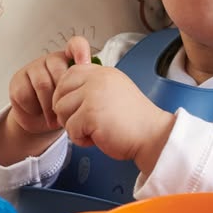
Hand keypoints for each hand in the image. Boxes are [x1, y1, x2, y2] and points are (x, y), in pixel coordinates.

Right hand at [7, 35, 92, 136]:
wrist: (41, 123)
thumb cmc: (63, 108)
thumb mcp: (77, 99)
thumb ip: (85, 89)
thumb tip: (97, 89)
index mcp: (69, 61)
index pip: (75, 45)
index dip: (79, 50)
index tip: (84, 62)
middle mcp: (51, 60)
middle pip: (58, 70)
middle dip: (62, 94)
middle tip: (66, 111)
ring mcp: (32, 68)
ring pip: (42, 84)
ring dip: (49, 106)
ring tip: (55, 120)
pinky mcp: (17, 80)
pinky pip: (25, 94)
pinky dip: (34, 108)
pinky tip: (38, 113)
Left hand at [51, 65, 174, 174]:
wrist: (152, 135)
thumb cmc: (135, 121)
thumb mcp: (115, 91)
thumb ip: (94, 86)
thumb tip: (67, 93)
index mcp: (103, 72)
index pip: (68, 74)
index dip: (66, 94)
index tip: (77, 107)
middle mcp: (97, 79)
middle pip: (60, 93)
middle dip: (66, 112)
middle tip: (84, 123)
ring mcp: (92, 95)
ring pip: (61, 111)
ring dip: (73, 126)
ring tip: (93, 130)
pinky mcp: (90, 113)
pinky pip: (70, 129)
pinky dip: (81, 139)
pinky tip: (98, 137)